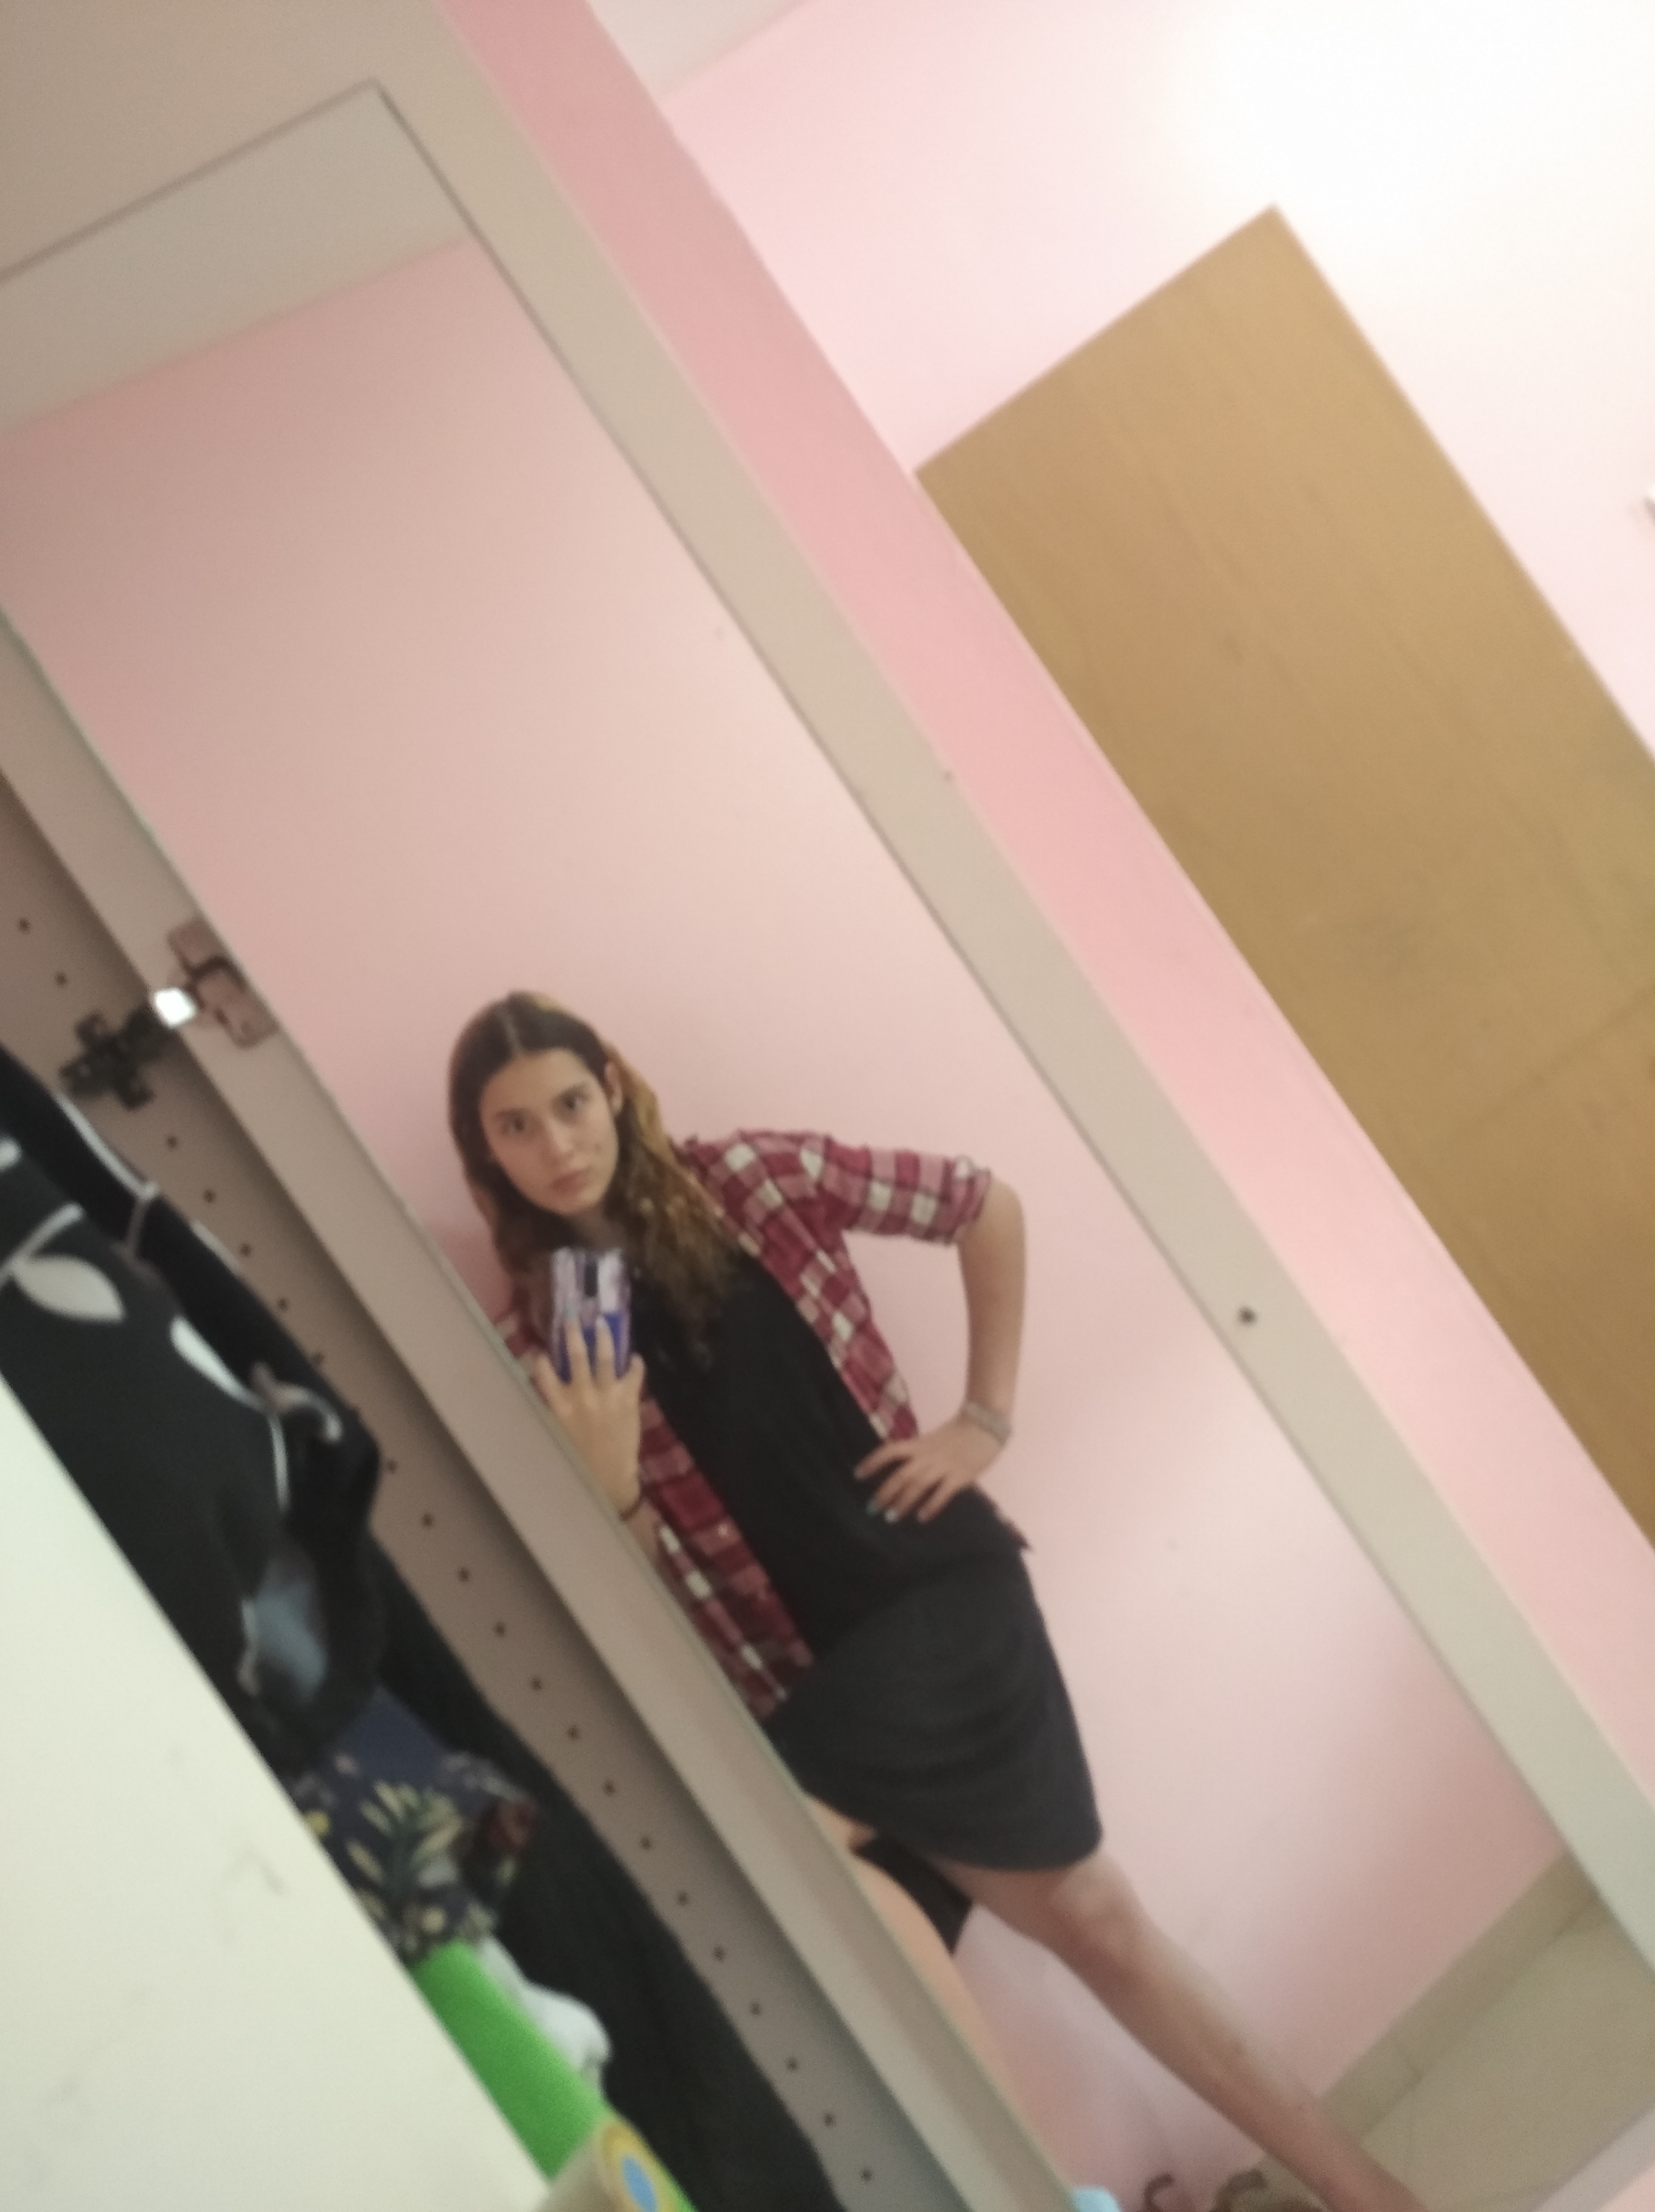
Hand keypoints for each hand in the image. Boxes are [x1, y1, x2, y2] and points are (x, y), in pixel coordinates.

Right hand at [529, 1320, 644, 1514]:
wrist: (608, 1480)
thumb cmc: (578, 1461)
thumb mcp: (558, 1433)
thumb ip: (556, 1408)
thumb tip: (554, 1387)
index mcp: (559, 1406)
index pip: (543, 1372)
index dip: (541, 1358)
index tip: (541, 1349)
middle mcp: (581, 1396)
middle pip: (575, 1355)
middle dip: (573, 1333)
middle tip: (573, 1317)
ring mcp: (607, 1395)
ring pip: (605, 1357)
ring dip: (605, 1338)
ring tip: (604, 1324)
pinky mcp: (628, 1400)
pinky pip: (634, 1373)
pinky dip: (635, 1363)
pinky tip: (635, 1358)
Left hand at [855, 1412, 1001, 1523]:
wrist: (986, 1424)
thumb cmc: (959, 1432)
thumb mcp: (933, 1440)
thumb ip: (920, 1453)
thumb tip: (903, 1471)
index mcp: (919, 1444)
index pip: (890, 1450)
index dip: (872, 1461)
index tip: (857, 1474)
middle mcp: (927, 1455)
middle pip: (900, 1474)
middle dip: (885, 1492)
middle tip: (872, 1508)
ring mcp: (943, 1466)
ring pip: (917, 1485)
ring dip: (903, 1502)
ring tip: (891, 1517)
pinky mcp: (960, 1476)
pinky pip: (942, 1493)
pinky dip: (931, 1506)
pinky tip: (922, 1518)